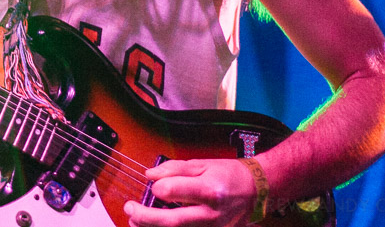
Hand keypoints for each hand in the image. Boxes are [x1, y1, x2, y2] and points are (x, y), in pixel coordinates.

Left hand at [123, 158, 257, 226]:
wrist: (256, 192)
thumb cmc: (229, 175)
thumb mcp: (202, 164)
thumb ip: (174, 169)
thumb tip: (150, 175)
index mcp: (209, 190)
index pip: (173, 192)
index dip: (158, 187)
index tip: (153, 184)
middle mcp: (211, 214)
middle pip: (172, 221)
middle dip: (145, 217)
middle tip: (129, 209)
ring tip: (134, 222)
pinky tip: (154, 226)